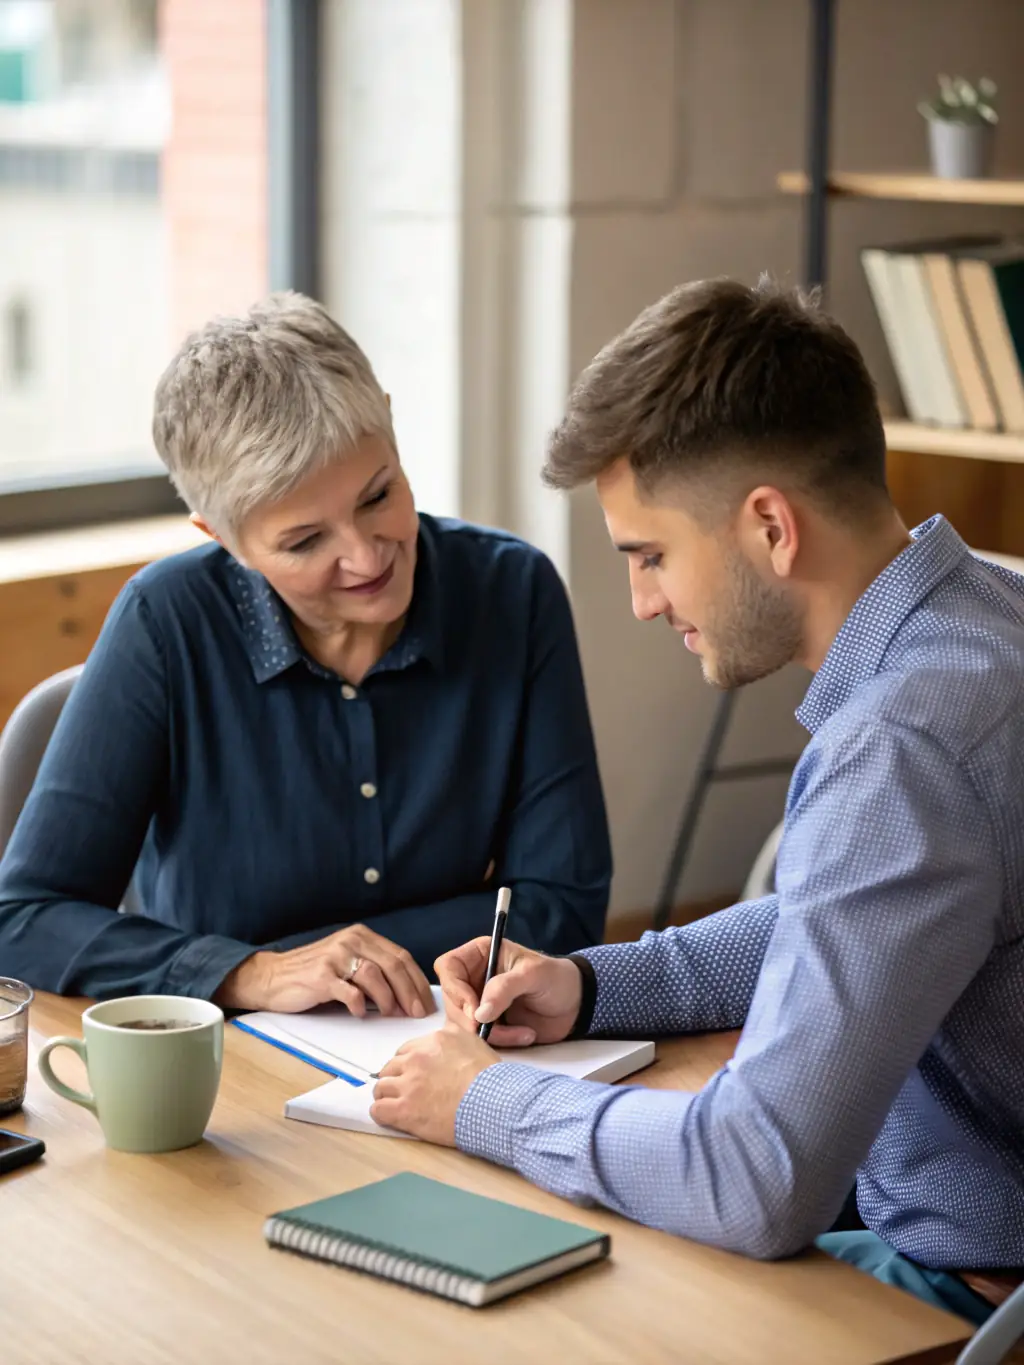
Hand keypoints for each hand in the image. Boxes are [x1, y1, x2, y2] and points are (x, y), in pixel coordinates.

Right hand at [215, 924, 434, 1016]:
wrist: (273, 977)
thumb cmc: (315, 974)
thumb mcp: (348, 964)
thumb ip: (374, 972)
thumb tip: (406, 997)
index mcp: (362, 936)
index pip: (400, 956)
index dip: (416, 981)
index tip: (426, 1002)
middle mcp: (351, 941)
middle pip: (392, 965)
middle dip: (409, 992)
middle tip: (416, 1013)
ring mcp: (336, 957)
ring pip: (375, 975)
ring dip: (388, 999)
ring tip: (390, 1014)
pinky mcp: (321, 976)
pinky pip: (349, 991)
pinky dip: (359, 1005)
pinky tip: (360, 1014)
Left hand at [370, 1027, 498, 1144]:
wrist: (493, 1104)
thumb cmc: (490, 1078)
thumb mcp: (474, 1043)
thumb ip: (454, 1037)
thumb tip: (446, 1037)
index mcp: (434, 1041)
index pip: (406, 1050)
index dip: (408, 1063)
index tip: (412, 1073)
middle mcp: (416, 1059)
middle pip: (390, 1067)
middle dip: (395, 1077)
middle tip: (403, 1089)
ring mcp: (408, 1084)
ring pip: (381, 1086)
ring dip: (385, 1094)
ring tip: (393, 1103)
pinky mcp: (404, 1110)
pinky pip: (378, 1109)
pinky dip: (381, 1113)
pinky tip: (388, 1116)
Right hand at [434, 937, 581, 1047]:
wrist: (575, 1006)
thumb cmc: (557, 979)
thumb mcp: (534, 974)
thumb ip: (505, 988)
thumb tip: (479, 1012)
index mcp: (480, 954)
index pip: (448, 966)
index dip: (454, 989)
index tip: (474, 1010)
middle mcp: (473, 978)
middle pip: (451, 1000)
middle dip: (471, 1019)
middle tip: (493, 1029)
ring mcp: (478, 1003)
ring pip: (462, 1023)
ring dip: (491, 1034)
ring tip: (522, 1032)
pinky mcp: (487, 1025)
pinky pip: (478, 1039)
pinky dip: (500, 1043)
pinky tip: (524, 1036)